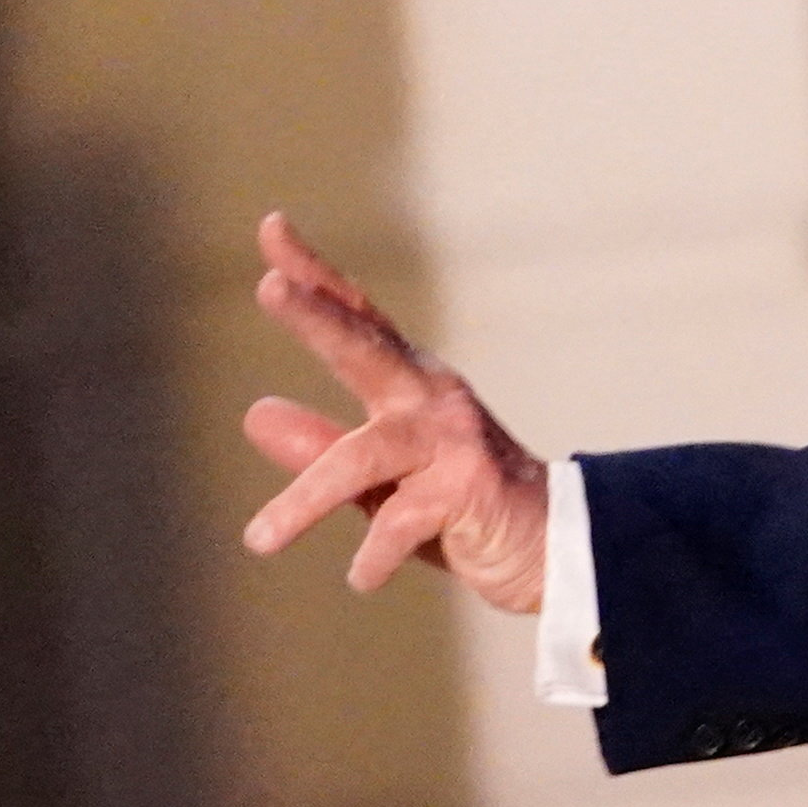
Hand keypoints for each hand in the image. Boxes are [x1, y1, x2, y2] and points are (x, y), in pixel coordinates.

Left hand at [238, 210, 551, 611]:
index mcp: (409, 386)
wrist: (554, 554)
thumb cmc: (462, 510)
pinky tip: (361, 578)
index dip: (313, 276)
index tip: (271, 228)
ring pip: (365, 457)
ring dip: (306, 499)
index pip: (356, 319)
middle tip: (269, 287)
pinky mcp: (470, 488)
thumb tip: (253, 413)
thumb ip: (321, 447)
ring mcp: (454, 440)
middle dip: (316, 318)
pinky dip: (375, 554)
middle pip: (366, 347)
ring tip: (258, 541)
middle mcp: (432, 399)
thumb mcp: (379, 481)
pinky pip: (401, 519)